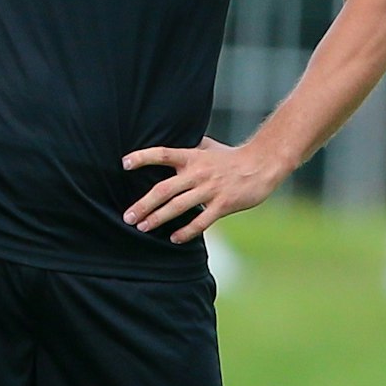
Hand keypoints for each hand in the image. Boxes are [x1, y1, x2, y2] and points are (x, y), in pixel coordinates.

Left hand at [120, 137, 289, 243]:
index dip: (143, 157)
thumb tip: (166, 146)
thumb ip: (187, 147)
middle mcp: (197, 173)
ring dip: (158, 218)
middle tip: (128, 216)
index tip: (124, 164)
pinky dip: (186, 231)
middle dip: (143, 204)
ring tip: (142, 227)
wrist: (262, 164)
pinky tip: (174, 238)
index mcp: (191, 156)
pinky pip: (201, 221)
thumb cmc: (230, 156)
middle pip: (164, 189)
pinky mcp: (223, 204)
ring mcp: (210, 189)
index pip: (162, 154)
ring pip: (178, 207)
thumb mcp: (207, 146)